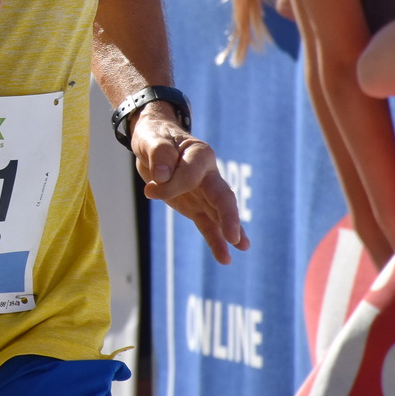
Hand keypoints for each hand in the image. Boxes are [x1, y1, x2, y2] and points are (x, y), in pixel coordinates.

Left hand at [129, 106, 248, 264]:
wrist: (152, 142)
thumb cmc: (155, 137)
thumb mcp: (151, 138)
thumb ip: (159, 152)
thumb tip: (162, 174)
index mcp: (200, 154)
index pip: (191, 175)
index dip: (170, 184)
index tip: (151, 185)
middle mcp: (208, 174)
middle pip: (222, 196)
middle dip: (228, 216)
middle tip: (233, 236)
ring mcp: (204, 193)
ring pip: (220, 213)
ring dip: (229, 230)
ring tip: (243, 247)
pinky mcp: (196, 206)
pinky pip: (207, 225)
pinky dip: (215, 240)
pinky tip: (225, 257)